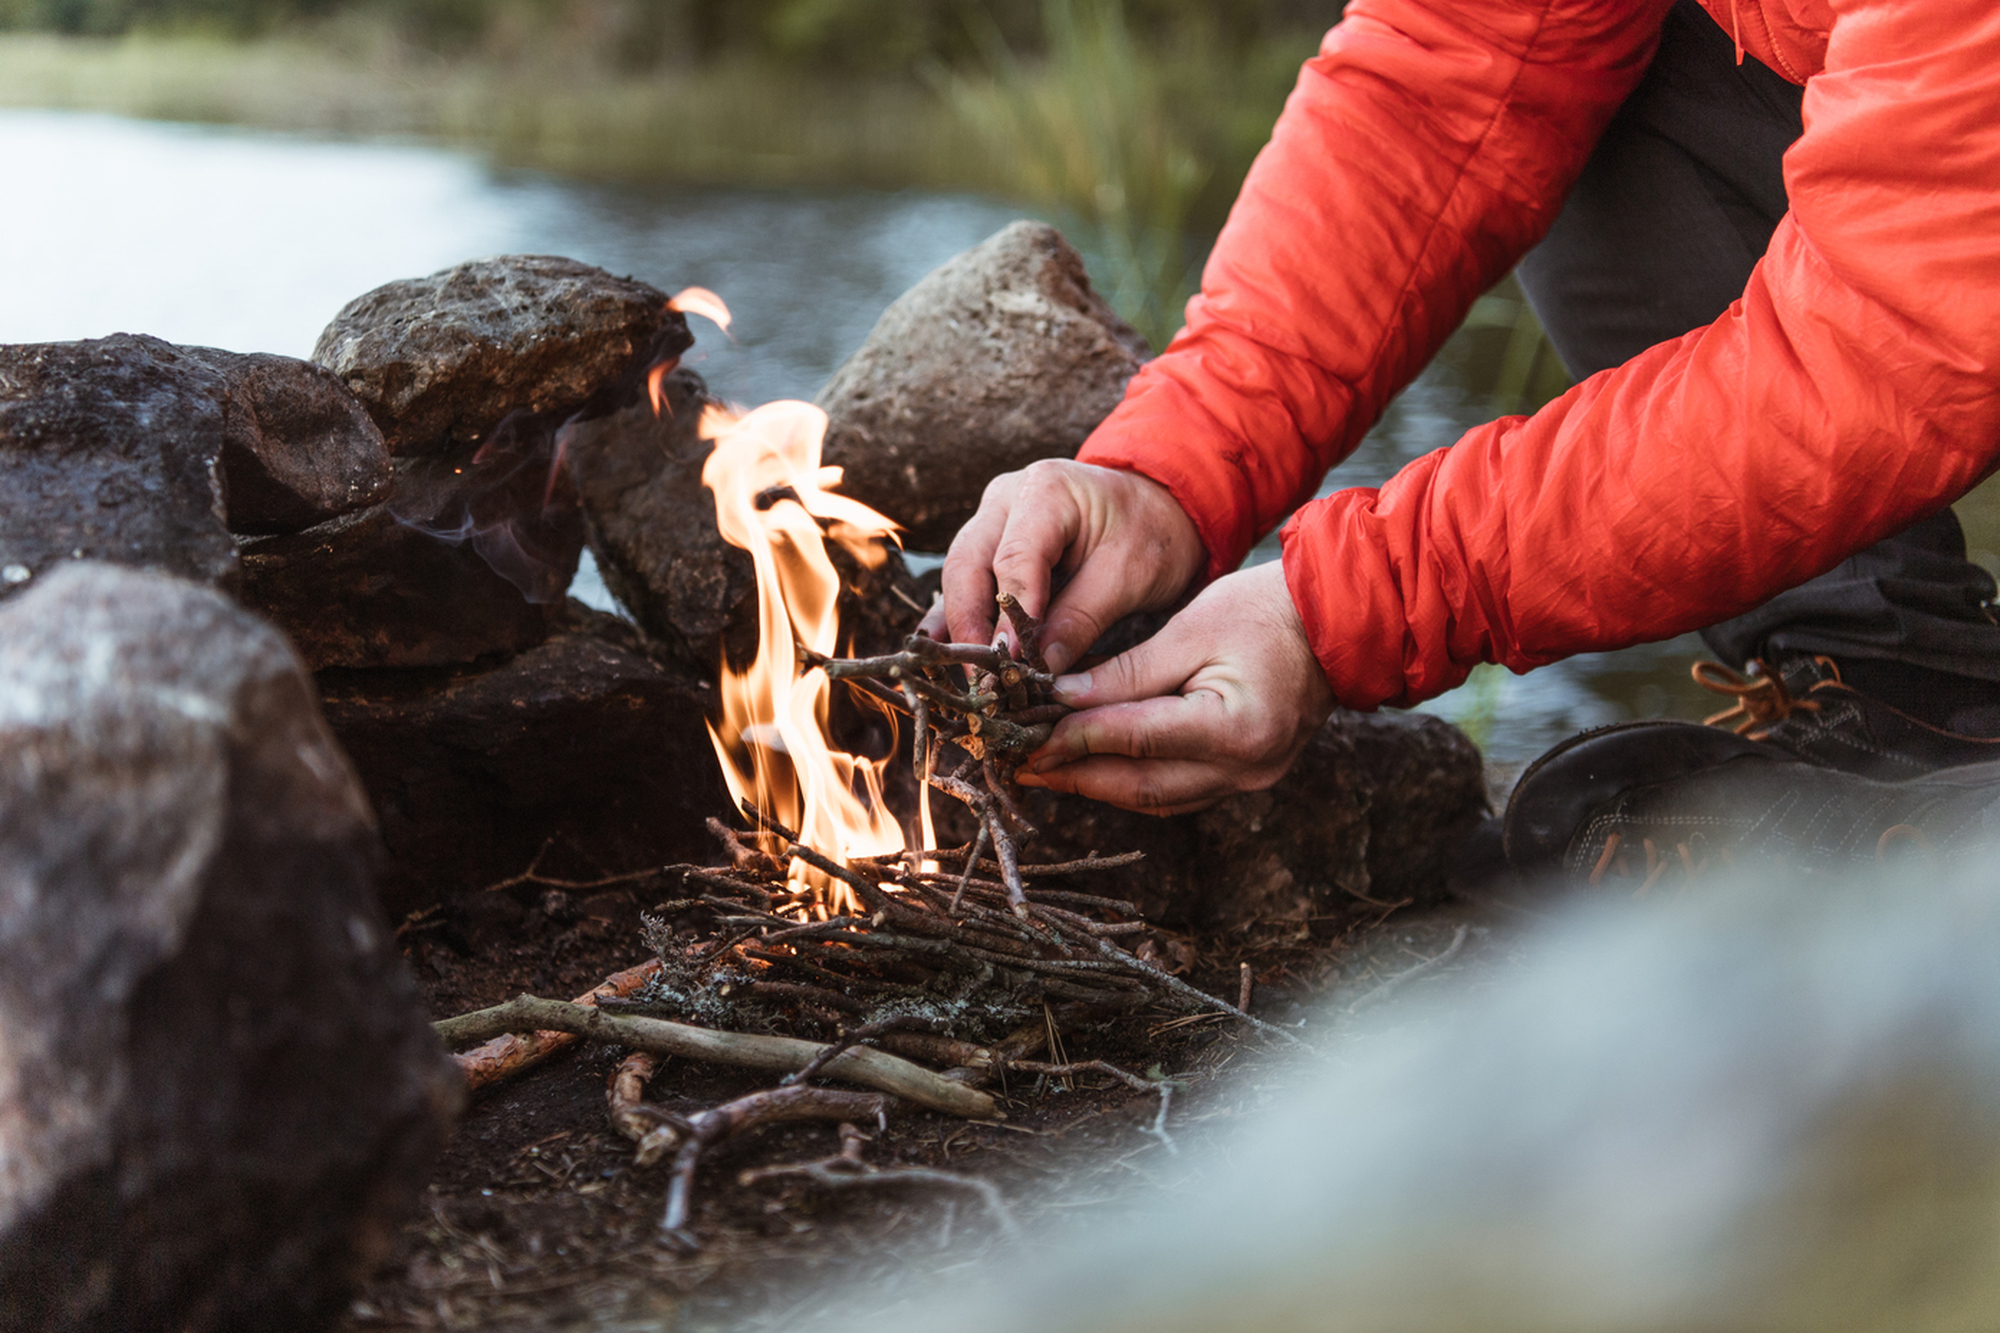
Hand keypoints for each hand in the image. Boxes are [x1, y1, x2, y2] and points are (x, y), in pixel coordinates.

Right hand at [918, 460, 1205, 674]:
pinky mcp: (991, 543)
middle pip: (968, 564)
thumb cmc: (1150, 534)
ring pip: (960, 575)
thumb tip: (1040, 667)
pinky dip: (959, 617)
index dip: (1009, 615)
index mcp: (1046, 490)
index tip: (1013, 661)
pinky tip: (946, 652)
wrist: (1159, 508)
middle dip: (970, 625)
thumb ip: (1081, 619)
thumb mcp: (1128, 577)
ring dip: (963, 626)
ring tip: (970, 677)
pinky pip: (968, 582)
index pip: (1014, 558)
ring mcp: (993, 519)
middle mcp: (1006, 499)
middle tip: (981, 680)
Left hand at [1015, 561, 1335, 814]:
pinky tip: (1095, 768)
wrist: (1337, 621)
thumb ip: (1125, 672)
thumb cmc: (1267, 611)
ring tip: (1046, 770)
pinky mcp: (1247, 776)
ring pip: (1156, 798)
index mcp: (1235, 728)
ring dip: (1098, 786)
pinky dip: (1132, 781)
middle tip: (1019, 764)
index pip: (1134, 740)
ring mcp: (1250, 780)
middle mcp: (1245, 769)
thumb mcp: (1191, 629)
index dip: (1073, 740)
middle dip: (1075, 775)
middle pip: (1139, 785)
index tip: (1026, 736)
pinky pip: (1178, 792)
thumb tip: (1061, 700)